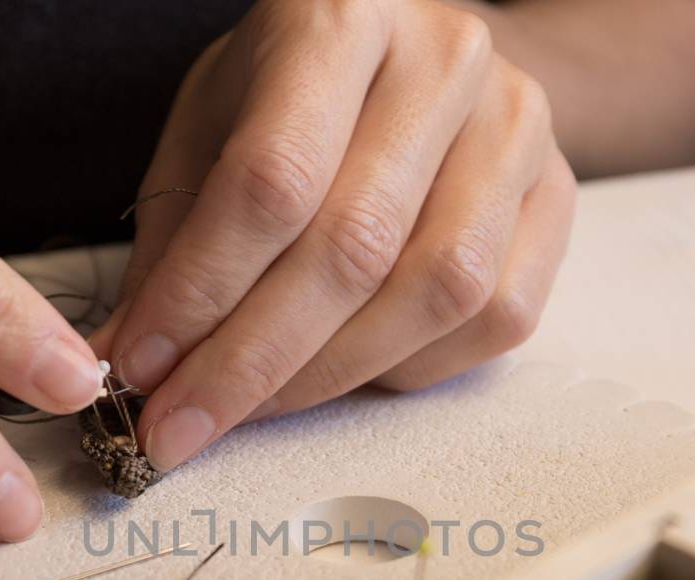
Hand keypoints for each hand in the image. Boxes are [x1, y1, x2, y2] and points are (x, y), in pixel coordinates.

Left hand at [95, 0, 576, 471]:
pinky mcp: (558, 195)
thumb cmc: (302, 92)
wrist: (420, 53)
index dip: (201, 292)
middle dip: (252, 361)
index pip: (272, 180)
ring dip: (329, 377)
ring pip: (433, 293)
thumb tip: (137, 358)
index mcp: (340, 18)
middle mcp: (445, 61)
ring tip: (255, 407)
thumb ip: (178, 237)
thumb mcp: (214, 125)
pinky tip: (349, 369)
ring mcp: (517, 128)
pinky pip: (494, 318)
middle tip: (185, 424)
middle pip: (353, 248)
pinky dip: (409, 367)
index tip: (142, 369)